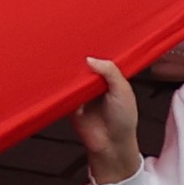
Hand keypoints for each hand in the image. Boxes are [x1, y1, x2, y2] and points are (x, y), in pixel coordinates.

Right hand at [71, 54, 145, 184]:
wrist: (112, 145)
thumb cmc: (124, 120)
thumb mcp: (123, 91)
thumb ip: (110, 72)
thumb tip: (90, 58)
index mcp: (109, 79)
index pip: (99, 60)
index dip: (94, 51)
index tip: (86, 39)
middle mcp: (94, 84)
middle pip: (83, 67)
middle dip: (79, 60)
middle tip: (71, 46)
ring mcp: (81, 94)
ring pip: (72, 78)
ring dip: (69, 73)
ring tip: (63, 59)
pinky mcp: (70, 105)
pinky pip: (63, 92)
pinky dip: (61, 87)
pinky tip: (59, 78)